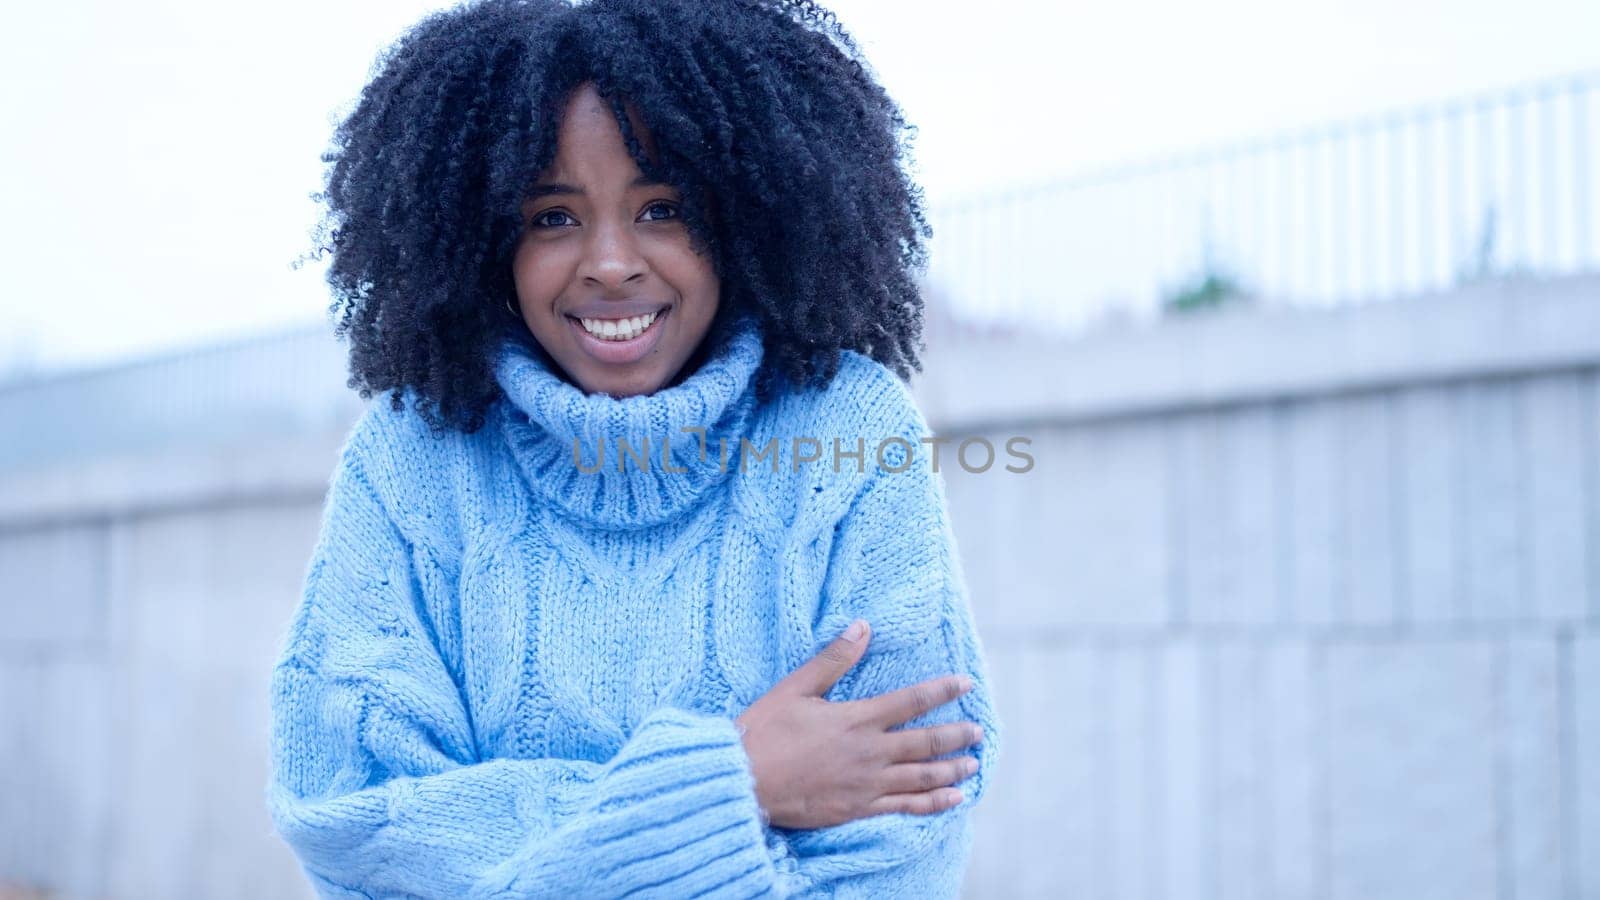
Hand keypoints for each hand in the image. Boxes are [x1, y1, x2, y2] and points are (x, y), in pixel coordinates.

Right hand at [733, 619, 983, 829]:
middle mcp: (870, 752)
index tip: (967, 683)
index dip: (943, 690)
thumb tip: (862, 627)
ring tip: (973, 764)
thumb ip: (833, 660)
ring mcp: (867, 784)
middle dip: (957, 735)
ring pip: (922, 777)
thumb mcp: (795, 688)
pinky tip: (953, 800)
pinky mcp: (858, 809)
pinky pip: (905, 807)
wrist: (743, 783)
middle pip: (926, 742)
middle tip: (979, 730)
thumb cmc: (764, 733)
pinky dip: (933, 804)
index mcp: (857, 718)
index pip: (912, 701)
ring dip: (952, 769)